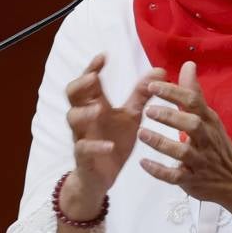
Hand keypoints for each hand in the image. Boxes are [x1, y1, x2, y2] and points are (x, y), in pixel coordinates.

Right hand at [64, 53, 163, 216]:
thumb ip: (142, 94)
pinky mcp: (84, 157)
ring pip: (72, 119)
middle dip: (80, 84)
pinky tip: (109, 145)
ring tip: (99, 109)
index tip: (104, 56)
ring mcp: (82, 136)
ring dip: (84, 113)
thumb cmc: (114, 140)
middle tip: (94, 78)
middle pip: (72, 94)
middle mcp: (85, 117)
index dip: (92, 68)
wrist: (102, 176)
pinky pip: (83, 149)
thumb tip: (160, 70)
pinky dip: (95, 146)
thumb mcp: (131, 116)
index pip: (88, 81)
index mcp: (95, 104)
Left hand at [137, 61, 231, 206]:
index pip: (194, 102)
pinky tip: (143, 163)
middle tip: (148, 110)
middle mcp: (206, 139)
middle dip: (170, 116)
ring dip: (161, 143)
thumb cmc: (216, 144)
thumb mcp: (209, 117)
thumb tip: (188, 64)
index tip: (152, 86)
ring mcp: (200, 161)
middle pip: (192, 125)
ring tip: (142, 134)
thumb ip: (194, 92)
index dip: (173, 93)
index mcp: (208, 121)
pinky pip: (175, 176)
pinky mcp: (192, 180)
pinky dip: (159, 171)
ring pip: (182, 152)